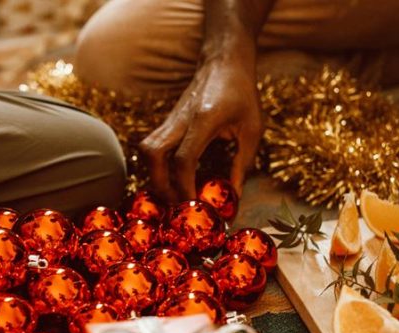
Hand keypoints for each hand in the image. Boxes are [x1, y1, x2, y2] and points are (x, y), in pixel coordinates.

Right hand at [138, 57, 262, 200]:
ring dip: (155, 175)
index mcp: (203, 120)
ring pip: (146, 150)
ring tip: (173, 192)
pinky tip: (172, 177)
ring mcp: (170, 119)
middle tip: (177, 203)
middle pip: (152, 155)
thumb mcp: (252, 129)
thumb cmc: (242, 93)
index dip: (185, 186)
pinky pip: (152, 147)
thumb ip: (243, 163)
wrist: (224, 62)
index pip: (183, 160)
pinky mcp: (167, 122)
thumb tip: (235, 195)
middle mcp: (180, 119)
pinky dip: (157, 166)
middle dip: (160, 184)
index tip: (195, 204)